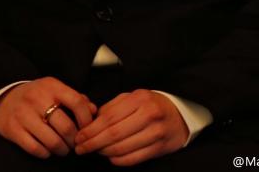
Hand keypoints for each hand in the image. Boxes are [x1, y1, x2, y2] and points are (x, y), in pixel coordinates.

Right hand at [0, 77, 96, 158]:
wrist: (4, 98)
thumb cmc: (36, 95)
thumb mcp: (54, 89)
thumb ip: (75, 97)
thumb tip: (94, 110)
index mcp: (52, 86)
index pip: (77, 102)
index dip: (86, 119)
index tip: (87, 129)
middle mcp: (38, 98)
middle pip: (66, 126)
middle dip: (74, 140)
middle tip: (75, 144)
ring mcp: (24, 114)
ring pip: (52, 141)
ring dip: (62, 150)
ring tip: (64, 149)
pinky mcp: (13, 129)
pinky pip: (35, 148)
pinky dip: (46, 153)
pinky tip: (48, 150)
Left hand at [74, 90, 188, 165]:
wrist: (179, 115)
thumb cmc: (151, 105)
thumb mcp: (132, 97)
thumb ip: (112, 107)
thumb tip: (90, 120)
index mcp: (139, 98)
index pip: (109, 117)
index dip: (91, 129)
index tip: (79, 136)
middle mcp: (148, 114)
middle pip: (114, 134)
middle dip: (93, 143)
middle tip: (81, 148)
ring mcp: (155, 132)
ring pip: (122, 148)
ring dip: (104, 152)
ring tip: (94, 151)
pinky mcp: (159, 148)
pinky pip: (132, 159)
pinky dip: (117, 160)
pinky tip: (110, 157)